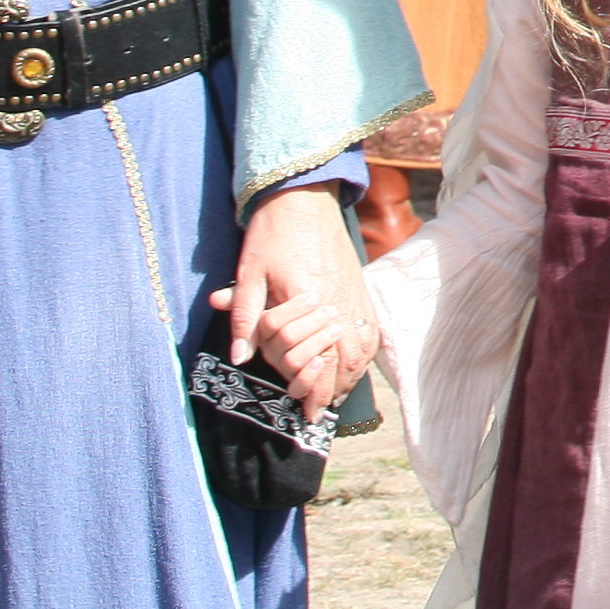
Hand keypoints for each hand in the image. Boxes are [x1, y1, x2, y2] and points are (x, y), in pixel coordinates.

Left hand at [216, 180, 377, 416]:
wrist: (303, 196)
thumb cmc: (271, 235)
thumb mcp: (249, 275)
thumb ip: (245, 318)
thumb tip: (240, 357)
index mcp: (309, 301)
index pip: (316, 358)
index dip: (311, 389)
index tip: (304, 411)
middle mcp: (339, 301)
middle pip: (344, 359)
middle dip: (332, 390)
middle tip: (318, 411)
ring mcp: (354, 294)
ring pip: (361, 347)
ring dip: (350, 374)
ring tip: (335, 395)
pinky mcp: (360, 287)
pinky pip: (369, 329)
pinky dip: (363, 353)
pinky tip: (353, 364)